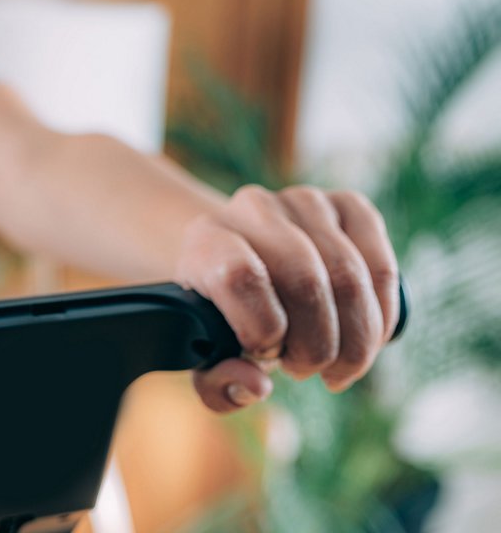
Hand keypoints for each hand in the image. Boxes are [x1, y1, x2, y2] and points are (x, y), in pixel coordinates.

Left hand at [175, 185, 400, 411]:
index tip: (263, 355)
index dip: (261, 330)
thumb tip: (259, 386)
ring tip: (335, 366)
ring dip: (353, 342)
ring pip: (350, 279)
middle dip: (316, 347)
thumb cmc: (225, 318)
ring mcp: (304, 202)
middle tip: (305, 370)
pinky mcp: (348, 206)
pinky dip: (382, 319)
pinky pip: (383, 269)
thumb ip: (218, 384)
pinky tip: (366, 342)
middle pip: (305, 282)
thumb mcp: (208, 355)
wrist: (243, 263)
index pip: (239, 277)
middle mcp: (253, 208)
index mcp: (206, 239)